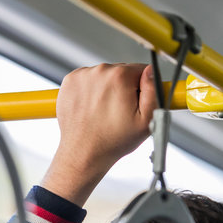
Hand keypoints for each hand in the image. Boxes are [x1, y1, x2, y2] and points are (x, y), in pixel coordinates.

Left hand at [41, 63, 156, 206]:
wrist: (83, 153)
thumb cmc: (113, 140)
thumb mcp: (146, 120)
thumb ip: (153, 91)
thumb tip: (150, 72)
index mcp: (119, 76)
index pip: (141, 70)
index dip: (142, 88)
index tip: (134, 103)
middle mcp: (99, 71)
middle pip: (121, 71)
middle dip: (123, 88)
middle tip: (118, 111)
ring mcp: (82, 76)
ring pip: (104, 76)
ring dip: (105, 89)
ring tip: (103, 112)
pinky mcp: (70, 82)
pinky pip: (87, 79)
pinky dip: (90, 90)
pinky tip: (92, 108)